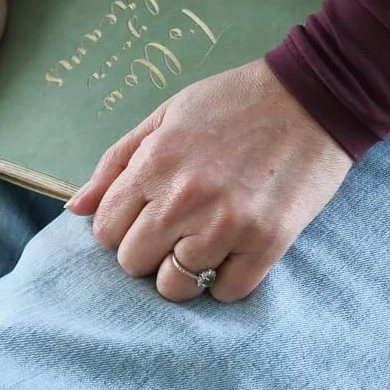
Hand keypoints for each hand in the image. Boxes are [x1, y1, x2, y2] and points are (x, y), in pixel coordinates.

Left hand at [63, 57, 354, 301]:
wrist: (314, 97)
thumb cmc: (233, 102)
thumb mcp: (165, 116)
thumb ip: (116, 163)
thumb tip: (75, 209)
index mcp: (154, 164)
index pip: (106, 231)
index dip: (122, 228)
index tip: (144, 218)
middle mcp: (184, 199)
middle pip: (135, 263)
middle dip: (149, 251)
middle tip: (176, 231)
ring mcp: (227, 224)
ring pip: (177, 286)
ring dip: (186, 271)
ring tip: (204, 245)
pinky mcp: (268, 242)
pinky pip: (227, 291)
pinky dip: (227, 280)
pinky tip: (235, 253)